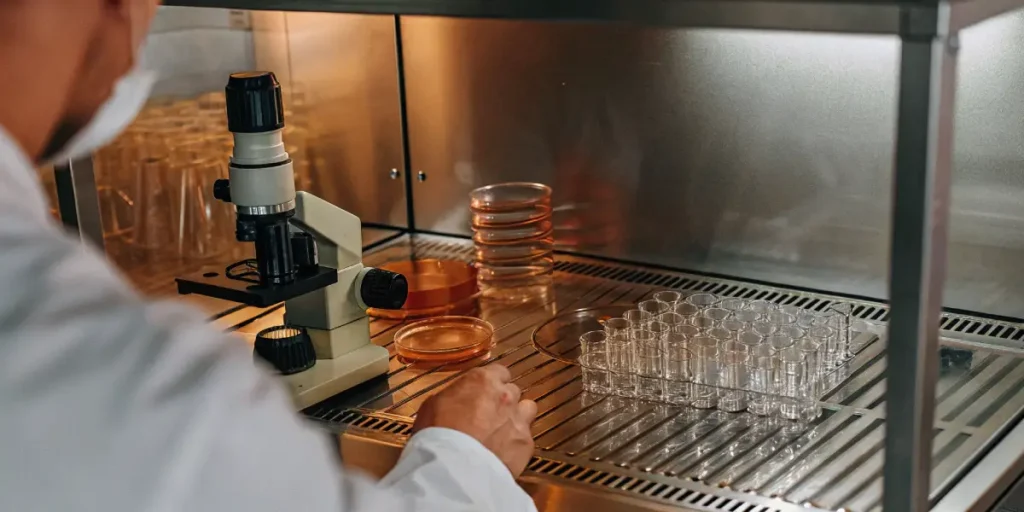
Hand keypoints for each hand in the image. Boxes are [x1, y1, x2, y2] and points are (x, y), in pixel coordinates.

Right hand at [413, 364, 537, 476]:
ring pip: (528, 409)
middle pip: (513, 390)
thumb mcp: (433, 404)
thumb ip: (453, 396)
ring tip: (503, 430)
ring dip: (518, 416)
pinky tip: (504, 451)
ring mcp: (518, 419)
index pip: (498, 371)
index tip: (484, 392)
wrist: (455, 467)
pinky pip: (527, 437)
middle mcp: (505, 396)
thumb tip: (455, 401)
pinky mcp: (525, 443)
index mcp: (482, 381)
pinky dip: (517, 442)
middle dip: (503, 401)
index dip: (491, 383)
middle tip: (489, 414)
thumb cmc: (439, 434)